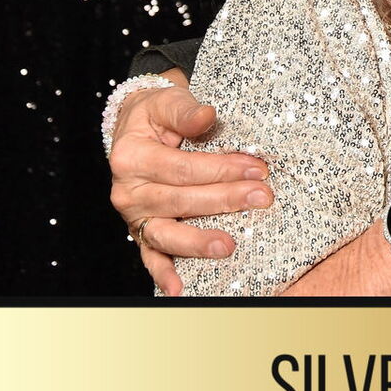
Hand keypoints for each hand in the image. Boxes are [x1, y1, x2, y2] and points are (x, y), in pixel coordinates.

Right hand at [106, 68, 272, 294]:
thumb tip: (207, 116)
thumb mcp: (166, 102)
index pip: (183, 168)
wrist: (135, 128)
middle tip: (262, 197)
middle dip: (225, 200)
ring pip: (166, 234)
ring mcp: (134, 216)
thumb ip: (186, 110)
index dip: (221, 169)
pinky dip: (163, 273)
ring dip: (198, 242)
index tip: (257, 168)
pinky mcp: (140, 232)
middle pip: (181, 201)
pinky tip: (179, 288)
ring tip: (228, 246)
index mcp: (132, 157)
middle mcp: (128, 191)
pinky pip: (151, 256)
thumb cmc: (155, 115)